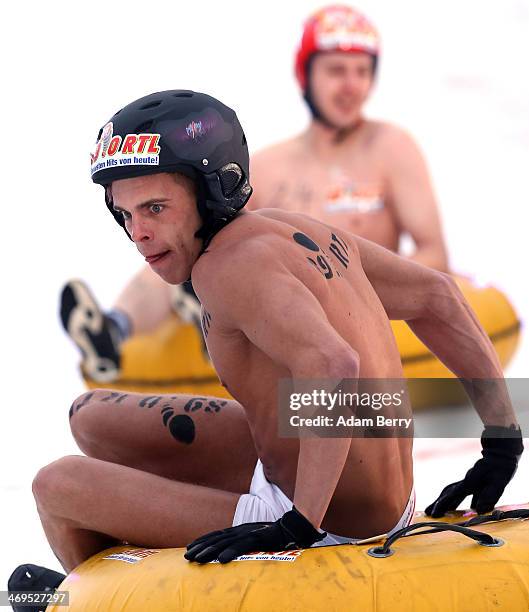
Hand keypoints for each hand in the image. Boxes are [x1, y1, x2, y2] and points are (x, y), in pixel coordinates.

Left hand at [184, 506, 325, 563]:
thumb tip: (230, 555)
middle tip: (187, 557)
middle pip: (217, 538)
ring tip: (198, 559)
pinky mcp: (259, 537)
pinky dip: (232, 551)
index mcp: (240, 530)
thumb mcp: (256, 541)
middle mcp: (242, 529)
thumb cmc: (275, 537)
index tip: (189, 549)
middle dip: (201, 547)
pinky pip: (243, 546)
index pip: (217, 535)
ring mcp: (250, 532)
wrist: (294, 527)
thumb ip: (244, 545)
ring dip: (210, 551)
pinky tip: (222, 560)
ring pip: (226, 542)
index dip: (203, 541)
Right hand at [425, 425, 523, 516]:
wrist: (500, 456)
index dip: (442, 504)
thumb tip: (478, 510)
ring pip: (451, 492)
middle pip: (447, 492)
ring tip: (435, 511)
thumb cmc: (500, 469)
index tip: (434, 513)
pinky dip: (455, 500)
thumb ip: (488, 496)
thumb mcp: (498, 483)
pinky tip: (458, 509)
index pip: (452, 494)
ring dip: (443, 501)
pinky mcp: (472, 483)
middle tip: (427, 513)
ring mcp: (467, 481)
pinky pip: (460, 493)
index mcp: (469, 482)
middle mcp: (465, 482)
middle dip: (437, 503)